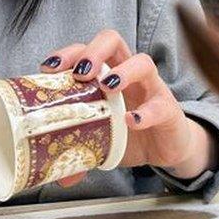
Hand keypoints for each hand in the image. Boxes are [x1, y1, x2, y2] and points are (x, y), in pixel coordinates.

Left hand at [40, 31, 218, 186]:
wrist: (167, 146)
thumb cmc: (129, 131)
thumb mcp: (100, 140)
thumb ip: (80, 153)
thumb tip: (61, 178)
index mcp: (106, 72)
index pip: (85, 49)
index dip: (67, 53)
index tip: (49, 68)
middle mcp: (128, 72)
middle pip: (112, 41)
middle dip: (93, 51)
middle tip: (80, 72)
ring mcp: (151, 88)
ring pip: (142, 62)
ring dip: (123, 71)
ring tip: (107, 86)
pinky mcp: (169, 109)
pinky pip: (160, 105)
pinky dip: (145, 113)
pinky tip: (131, 121)